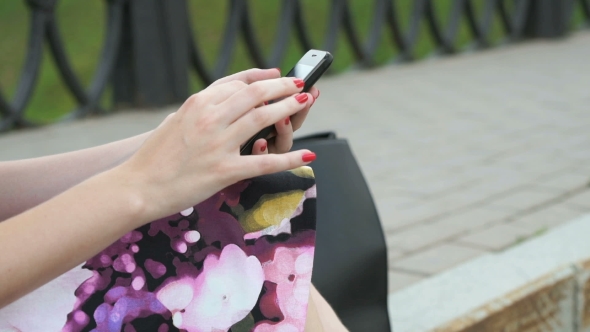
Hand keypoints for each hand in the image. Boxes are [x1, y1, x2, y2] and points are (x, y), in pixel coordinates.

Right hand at [114, 70, 316, 222]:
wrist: (137, 187)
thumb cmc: (153, 157)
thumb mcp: (174, 122)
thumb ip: (198, 111)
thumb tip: (218, 102)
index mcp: (197, 104)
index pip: (237, 83)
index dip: (262, 78)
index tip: (277, 75)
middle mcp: (209, 118)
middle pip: (255, 95)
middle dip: (282, 86)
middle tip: (299, 84)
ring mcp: (218, 144)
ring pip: (262, 119)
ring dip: (288, 108)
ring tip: (305, 102)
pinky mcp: (224, 170)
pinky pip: (264, 162)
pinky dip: (289, 158)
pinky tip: (307, 155)